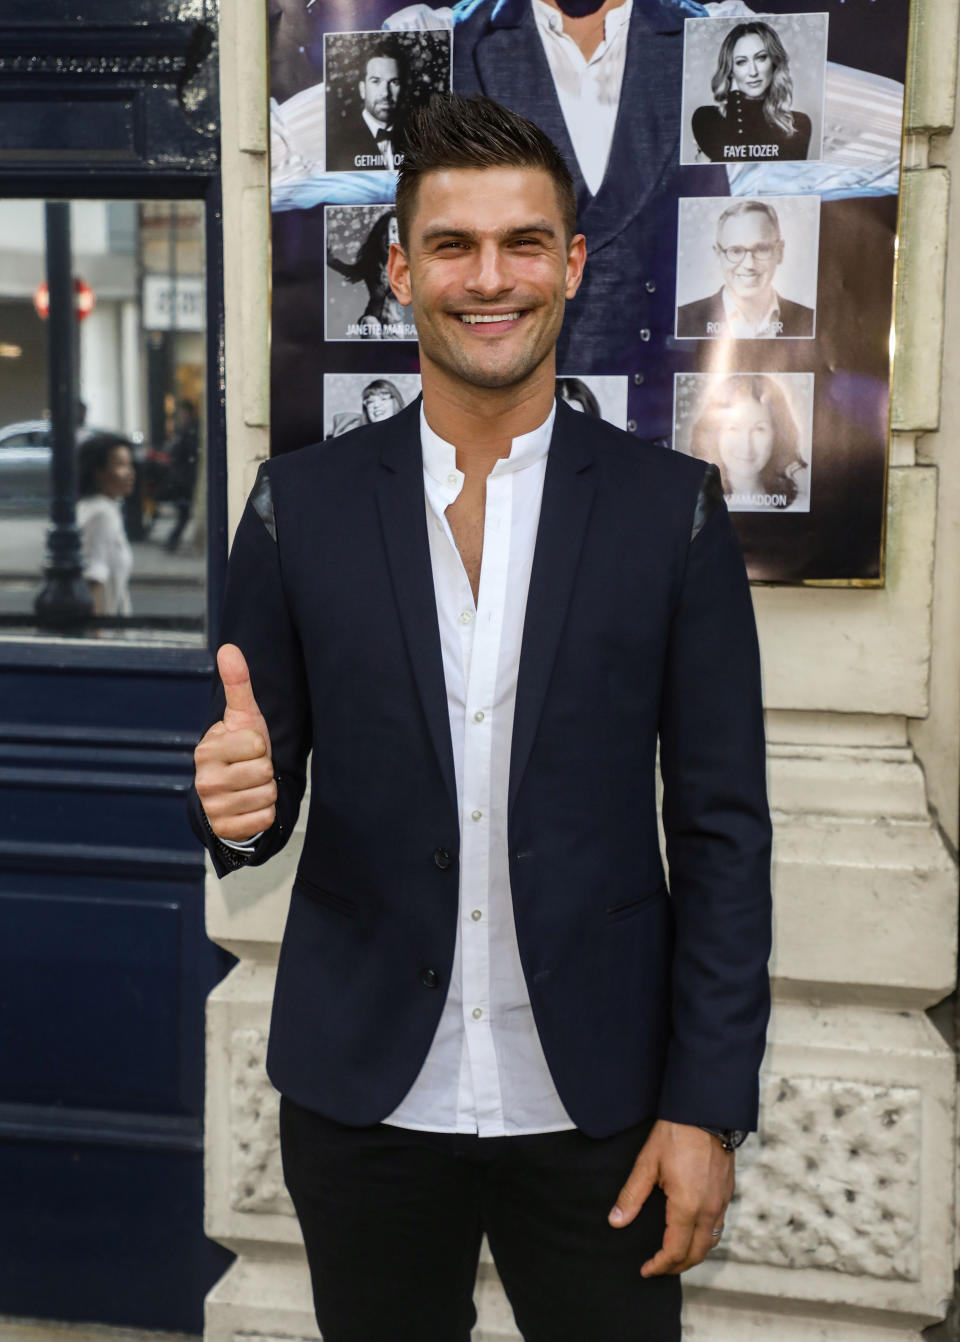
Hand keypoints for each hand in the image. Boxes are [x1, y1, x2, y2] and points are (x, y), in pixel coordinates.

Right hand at [194, 643, 276, 841]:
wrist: (231, 793)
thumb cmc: (241, 750)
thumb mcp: (243, 717)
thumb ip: (238, 684)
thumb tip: (229, 648)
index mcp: (207, 749)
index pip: (257, 744)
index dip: (260, 746)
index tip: (248, 749)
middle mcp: (204, 779)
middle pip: (263, 771)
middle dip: (265, 770)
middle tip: (251, 769)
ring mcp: (212, 807)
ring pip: (266, 795)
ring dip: (266, 791)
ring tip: (251, 786)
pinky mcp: (225, 829)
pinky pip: (264, 818)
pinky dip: (265, 813)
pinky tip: (251, 806)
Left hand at [608, 1120, 733, 1275]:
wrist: (705, 1111)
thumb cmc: (675, 1134)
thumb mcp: (647, 1163)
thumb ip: (632, 1196)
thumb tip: (616, 1221)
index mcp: (687, 1207)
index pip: (675, 1251)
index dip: (660, 1265)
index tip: (646, 1270)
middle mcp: (709, 1210)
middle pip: (696, 1254)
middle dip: (676, 1266)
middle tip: (658, 1268)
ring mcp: (721, 1202)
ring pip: (711, 1242)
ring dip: (693, 1254)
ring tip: (674, 1255)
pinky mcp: (727, 1192)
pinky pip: (718, 1225)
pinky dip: (705, 1238)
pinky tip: (691, 1230)